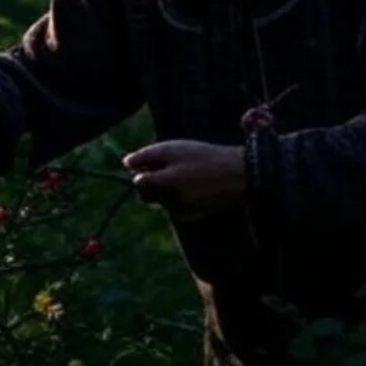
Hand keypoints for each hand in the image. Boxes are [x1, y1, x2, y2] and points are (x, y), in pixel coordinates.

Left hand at [122, 140, 245, 220]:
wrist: (240, 176)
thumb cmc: (205, 158)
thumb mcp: (174, 149)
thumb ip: (147, 156)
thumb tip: (126, 163)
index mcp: (165, 184)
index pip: (138, 182)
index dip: (143, 170)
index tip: (155, 162)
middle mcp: (170, 202)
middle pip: (146, 195)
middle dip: (151, 182)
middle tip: (169, 167)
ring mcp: (182, 211)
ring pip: (161, 200)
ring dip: (164, 189)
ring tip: (186, 173)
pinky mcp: (192, 216)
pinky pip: (175, 206)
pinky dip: (177, 196)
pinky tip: (193, 185)